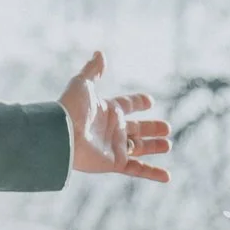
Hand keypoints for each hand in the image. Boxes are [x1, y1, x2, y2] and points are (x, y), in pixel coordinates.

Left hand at [58, 51, 170, 182]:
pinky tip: (167, 176)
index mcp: (108, 110)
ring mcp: (114, 147)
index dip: (138, 102)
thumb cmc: (71, 108)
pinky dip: (152, 173)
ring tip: (168, 144)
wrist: (61, 135)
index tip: (149, 101)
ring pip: (140, 148)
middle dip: (152, 128)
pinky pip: (137, 170)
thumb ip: (93, 70)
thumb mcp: (83, 84)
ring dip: (154, 147)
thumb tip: (100, 53)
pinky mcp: (114, 163)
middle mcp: (112, 129)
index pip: (127, 105)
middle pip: (137, 128)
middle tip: (167, 127)